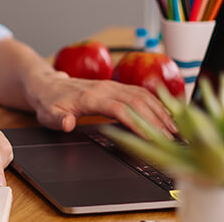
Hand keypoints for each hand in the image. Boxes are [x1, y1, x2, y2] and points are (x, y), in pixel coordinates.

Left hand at [27, 71, 177, 137]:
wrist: (46, 84)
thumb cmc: (48, 102)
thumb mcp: (47, 114)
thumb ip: (58, 119)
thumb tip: (69, 123)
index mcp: (91, 96)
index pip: (121, 109)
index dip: (139, 124)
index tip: (153, 138)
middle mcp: (105, 88)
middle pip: (138, 102)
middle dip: (158, 120)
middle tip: (174, 138)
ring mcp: (112, 85)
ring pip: (143, 95)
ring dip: (161, 111)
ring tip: (176, 129)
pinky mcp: (116, 87)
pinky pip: (140, 92)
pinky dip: (156, 103)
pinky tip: (167, 114)